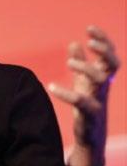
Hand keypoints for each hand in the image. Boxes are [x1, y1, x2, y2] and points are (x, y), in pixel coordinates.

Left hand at [48, 26, 119, 165]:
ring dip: (86, 68)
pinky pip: (82, 101)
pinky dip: (67, 93)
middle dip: (104, 50)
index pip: (110, 54)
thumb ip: (80, 63)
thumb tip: (74, 43)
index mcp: (103, 76)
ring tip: (68, 62)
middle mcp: (104, 86)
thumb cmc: (87, 105)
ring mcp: (99, 100)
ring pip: (101, 80)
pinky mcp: (90, 114)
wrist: (90, 137)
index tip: (89, 28)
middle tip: (89, 42)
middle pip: (113, 64)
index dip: (103, 40)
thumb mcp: (82, 82)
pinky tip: (52, 86)